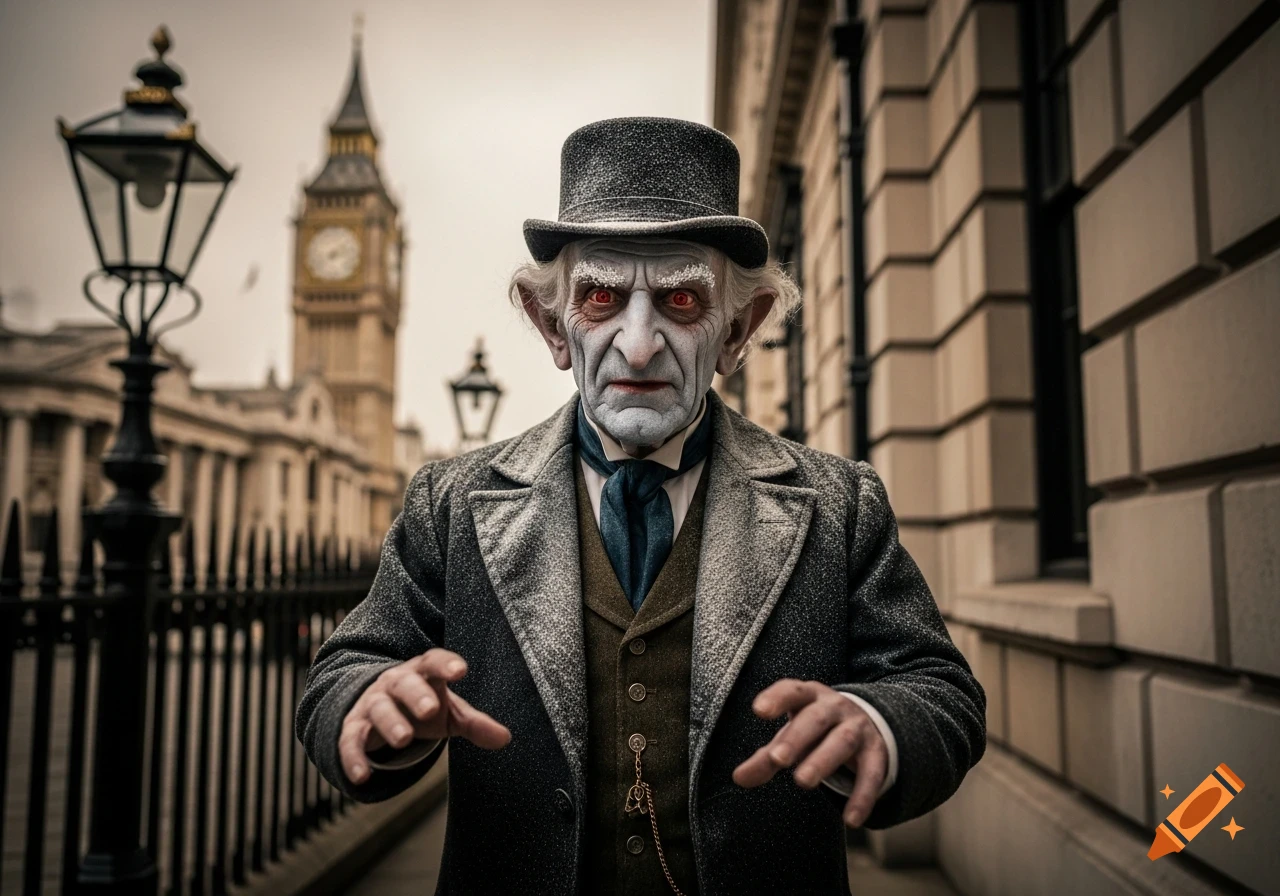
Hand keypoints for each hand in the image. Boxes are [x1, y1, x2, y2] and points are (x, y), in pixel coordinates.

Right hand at [339, 647, 510, 785]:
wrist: (374, 705)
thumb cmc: (421, 705)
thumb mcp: (450, 713)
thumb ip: (475, 724)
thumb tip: (506, 738)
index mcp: (422, 673)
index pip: (434, 662)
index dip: (446, 664)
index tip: (461, 670)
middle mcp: (395, 683)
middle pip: (404, 683)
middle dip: (416, 694)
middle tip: (430, 709)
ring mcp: (372, 703)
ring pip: (379, 709)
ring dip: (390, 723)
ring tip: (403, 739)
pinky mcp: (353, 727)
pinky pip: (351, 740)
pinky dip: (354, 757)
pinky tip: (362, 776)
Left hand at [732, 679, 887, 827]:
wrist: (869, 720)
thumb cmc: (817, 728)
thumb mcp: (791, 736)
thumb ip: (766, 757)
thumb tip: (739, 778)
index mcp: (809, 697)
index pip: (792, 691)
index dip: (776, 698)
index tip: (758, 710)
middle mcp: (835, 707)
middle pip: (816, 718)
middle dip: (796, 737)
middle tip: (777, 759)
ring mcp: (858, 727)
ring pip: (843, 741)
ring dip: (823, 760)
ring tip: (802, 781)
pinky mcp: (878, 751)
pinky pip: (872, 773)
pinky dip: (862, 796)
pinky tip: (850, 820)